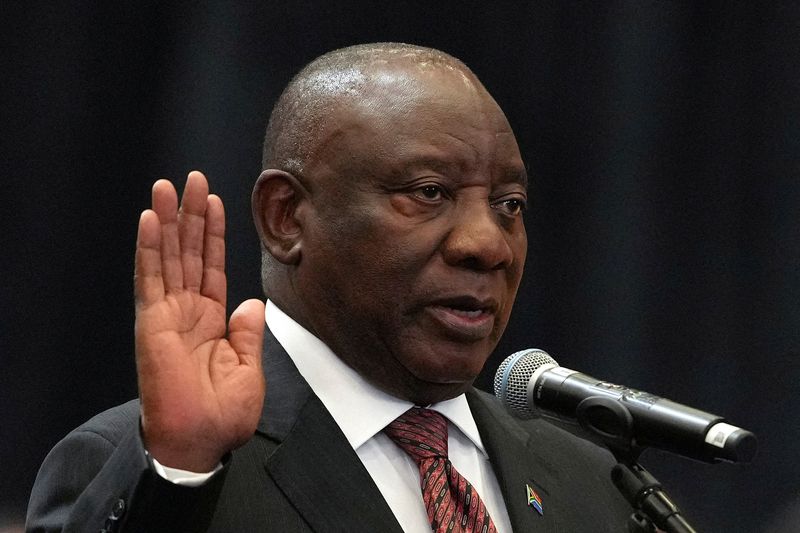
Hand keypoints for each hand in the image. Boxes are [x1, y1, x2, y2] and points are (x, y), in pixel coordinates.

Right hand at [134, 171, 264, 471]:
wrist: (199, 442)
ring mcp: (168, 314)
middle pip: (188, 252)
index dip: (213, 233)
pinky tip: (149, 220)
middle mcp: (188, 311)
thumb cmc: (223, 416)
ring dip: (167, 221)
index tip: (215, 202)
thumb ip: (249, 334)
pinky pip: (150, 278)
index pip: (211, 265)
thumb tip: (251, 303)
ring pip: (167, 257)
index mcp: (212, 320)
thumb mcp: (249, 370)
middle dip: (191, 215)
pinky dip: (148, 248)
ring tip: (167, 186)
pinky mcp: (152, 323)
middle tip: (192, 179)